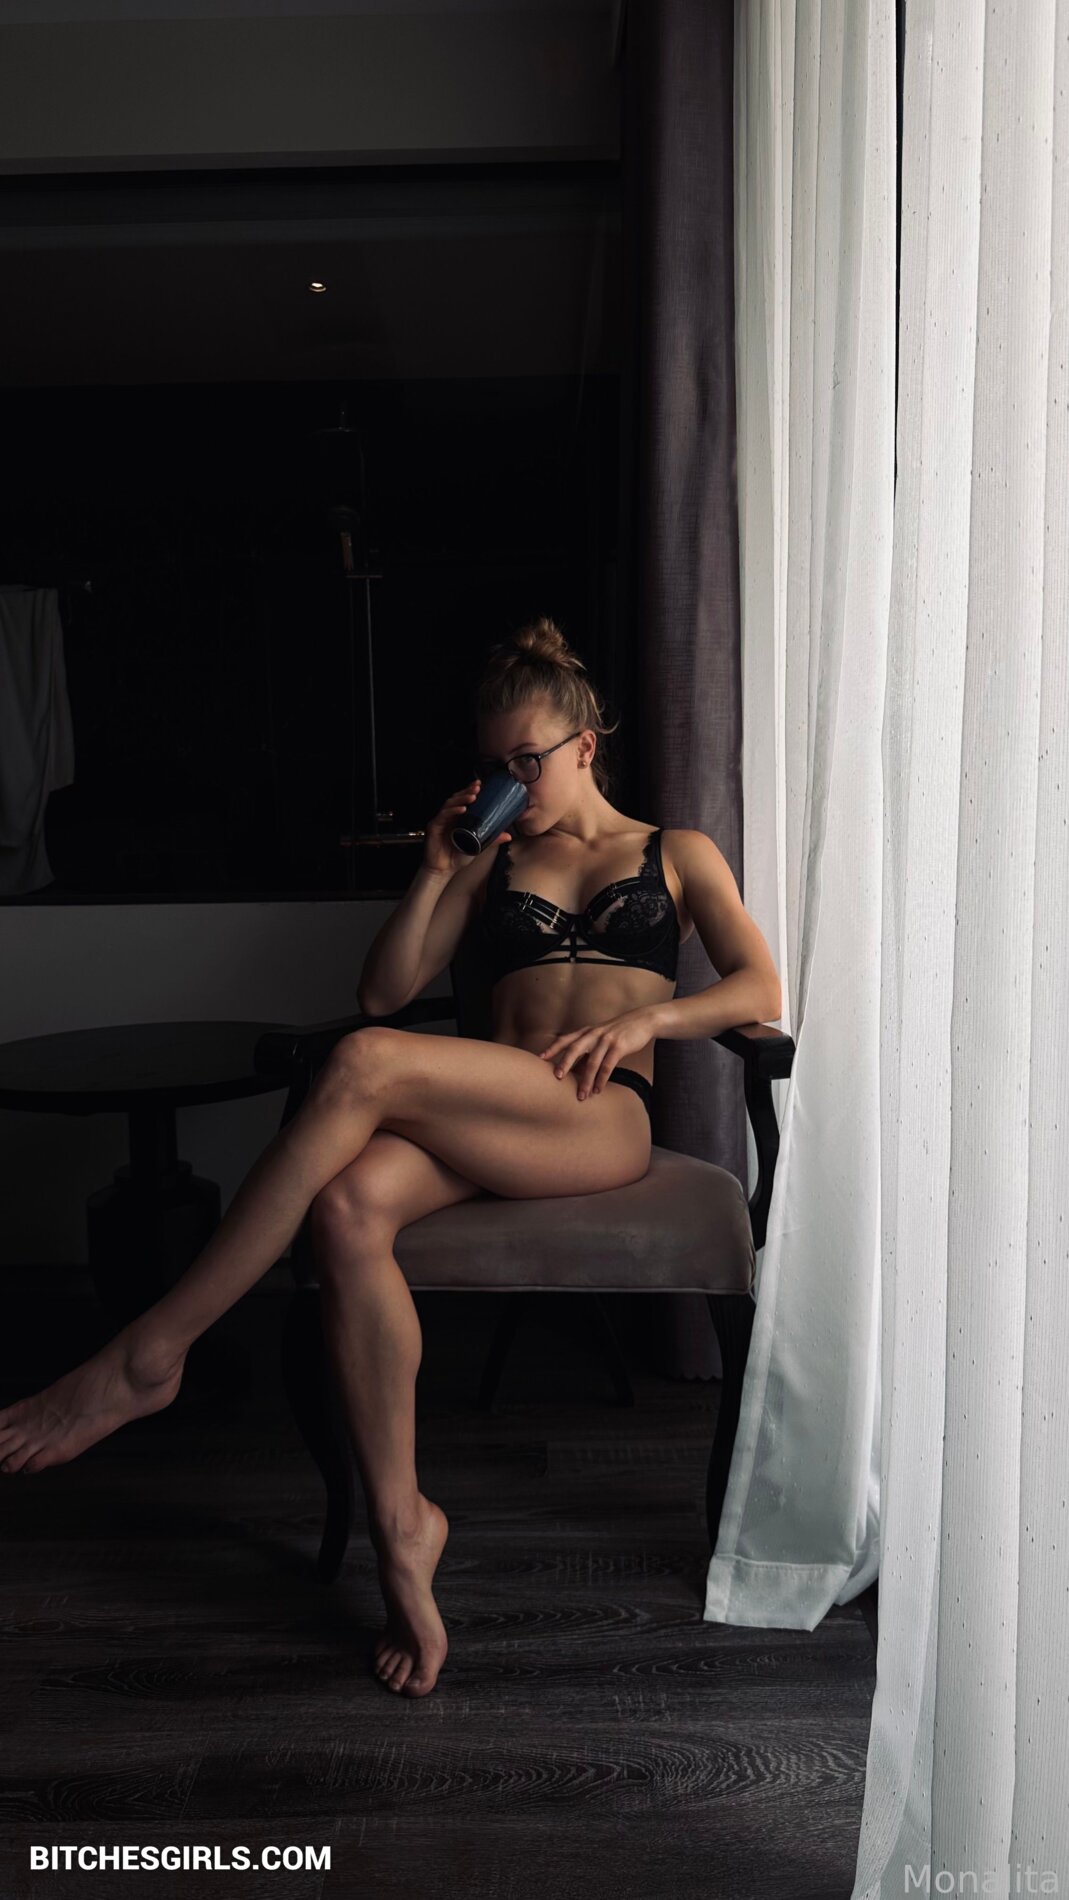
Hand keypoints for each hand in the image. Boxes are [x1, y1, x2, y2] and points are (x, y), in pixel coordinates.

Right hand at [422, 778, 511, 876]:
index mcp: (458, 818)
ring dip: (461, 799)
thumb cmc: (458, 856)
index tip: (480, 784)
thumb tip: (508, 836)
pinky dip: (452, 811)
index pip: (463, 800)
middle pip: (457, 798)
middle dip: (467, 791)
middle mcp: (448, 816)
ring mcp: (440, 820)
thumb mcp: (478, 846)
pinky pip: (443, 815)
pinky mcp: (434, 826)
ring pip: (450, 804)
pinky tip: (462, 809)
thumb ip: (491, 840)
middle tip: (478, 787)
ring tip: (473, 797)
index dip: (470, 791)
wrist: (444, 870)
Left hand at [538, 1009, 658, 1099]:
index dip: (552, 1048)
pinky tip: (598, 1089)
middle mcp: (593, 1034)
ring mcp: (606, 1039)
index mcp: (586, 1031)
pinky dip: (602, 1079)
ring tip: (582, 1095)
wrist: (642, 1021)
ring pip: (592, 1062)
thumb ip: (587, 1048)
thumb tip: (574, 1068)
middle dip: (565, 1063)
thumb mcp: (600, 1035)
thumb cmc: (618, 1031)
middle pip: (574, 1049)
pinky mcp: (619, 1046)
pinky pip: (608, 1065)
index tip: (540, 1058)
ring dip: (586, 1080)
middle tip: (557, 1078)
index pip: (565, 1039)